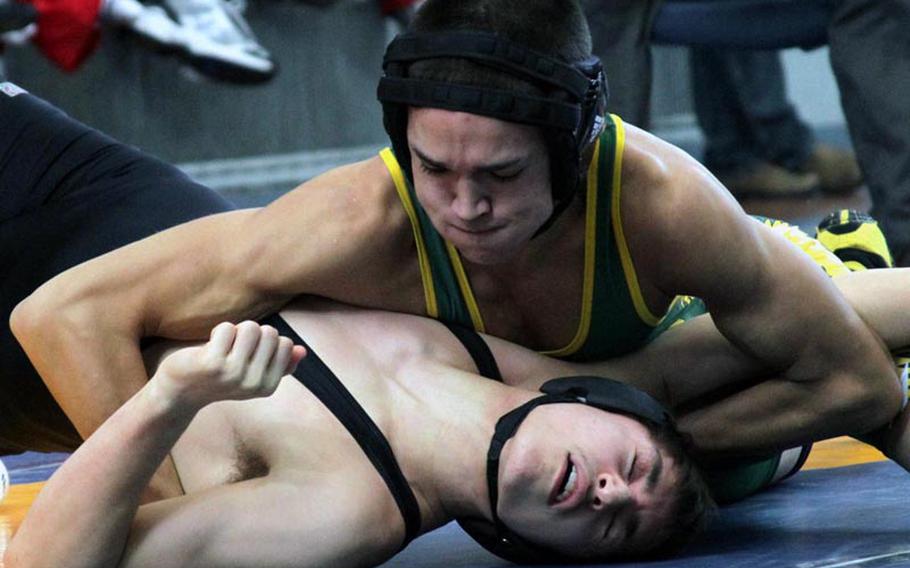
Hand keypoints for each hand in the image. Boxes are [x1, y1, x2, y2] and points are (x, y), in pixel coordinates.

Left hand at [152, 321, 305, 410]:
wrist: (179, 392)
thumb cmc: (217, 379)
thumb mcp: (252, 375)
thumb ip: (279, 364)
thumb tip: (302, 351)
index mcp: (267, 387)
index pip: (285, 344)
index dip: (266, 342)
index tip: (248, 354)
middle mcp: (253, 383)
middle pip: (270, 333)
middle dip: (252, 333)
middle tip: (233, 349)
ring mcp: (233, 374)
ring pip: (251, 328)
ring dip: (235, 330)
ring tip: (223, 346)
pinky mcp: (212, 363)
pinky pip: (228, 328)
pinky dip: (218, 331)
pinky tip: (209, 347)